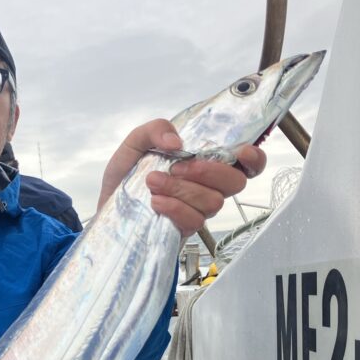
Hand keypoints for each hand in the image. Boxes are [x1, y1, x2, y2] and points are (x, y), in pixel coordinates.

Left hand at [97, 119, 266, 237]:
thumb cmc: (127, 175)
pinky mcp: (184, 229)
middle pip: (235, 182)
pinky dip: (174, 208)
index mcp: (204, 163)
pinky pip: (194, 221)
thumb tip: (176, 141)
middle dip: (208, 171)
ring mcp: (198, 210)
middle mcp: (207, 187)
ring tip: (152, 182)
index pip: (245, 164)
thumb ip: (155, 130)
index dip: (254, 159)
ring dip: (182, 189)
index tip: (243, 153)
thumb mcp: (136, 143)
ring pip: (213, 201)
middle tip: (176, 167)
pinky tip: (155, 202)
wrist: (106, 205)